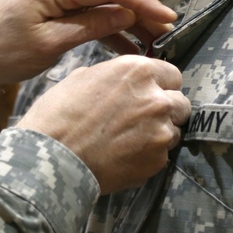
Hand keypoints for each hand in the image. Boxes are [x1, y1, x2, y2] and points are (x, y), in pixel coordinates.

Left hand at [0, 0, 176, 100]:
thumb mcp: (49, 45)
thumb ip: (90, 27)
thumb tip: (127, 15)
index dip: (142, 2)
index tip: (168, 18)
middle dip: (138, 11)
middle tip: (166, 33)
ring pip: (98, 3)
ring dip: (123, 21)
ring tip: (151, 42)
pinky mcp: (47, 4)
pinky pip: (83, 11)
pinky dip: (103, 26)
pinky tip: (126, 45)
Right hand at [15, 55, 189, 193]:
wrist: (52, 157)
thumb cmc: (59, 114)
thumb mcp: (83, 77)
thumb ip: (115, 76)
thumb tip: (124, 81)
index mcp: (138, 71)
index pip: (172, 74)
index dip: (160, 84)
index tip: (150, 92)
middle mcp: (157, 98)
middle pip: (180, 103)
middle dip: (165, 109)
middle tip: (142, 118)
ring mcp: (160, 131)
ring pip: (173, 130)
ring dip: (158, 133)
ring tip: (129, 140)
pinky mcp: (157, 161)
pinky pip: (161, 155)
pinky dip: (148, 156)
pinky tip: (124, 156)